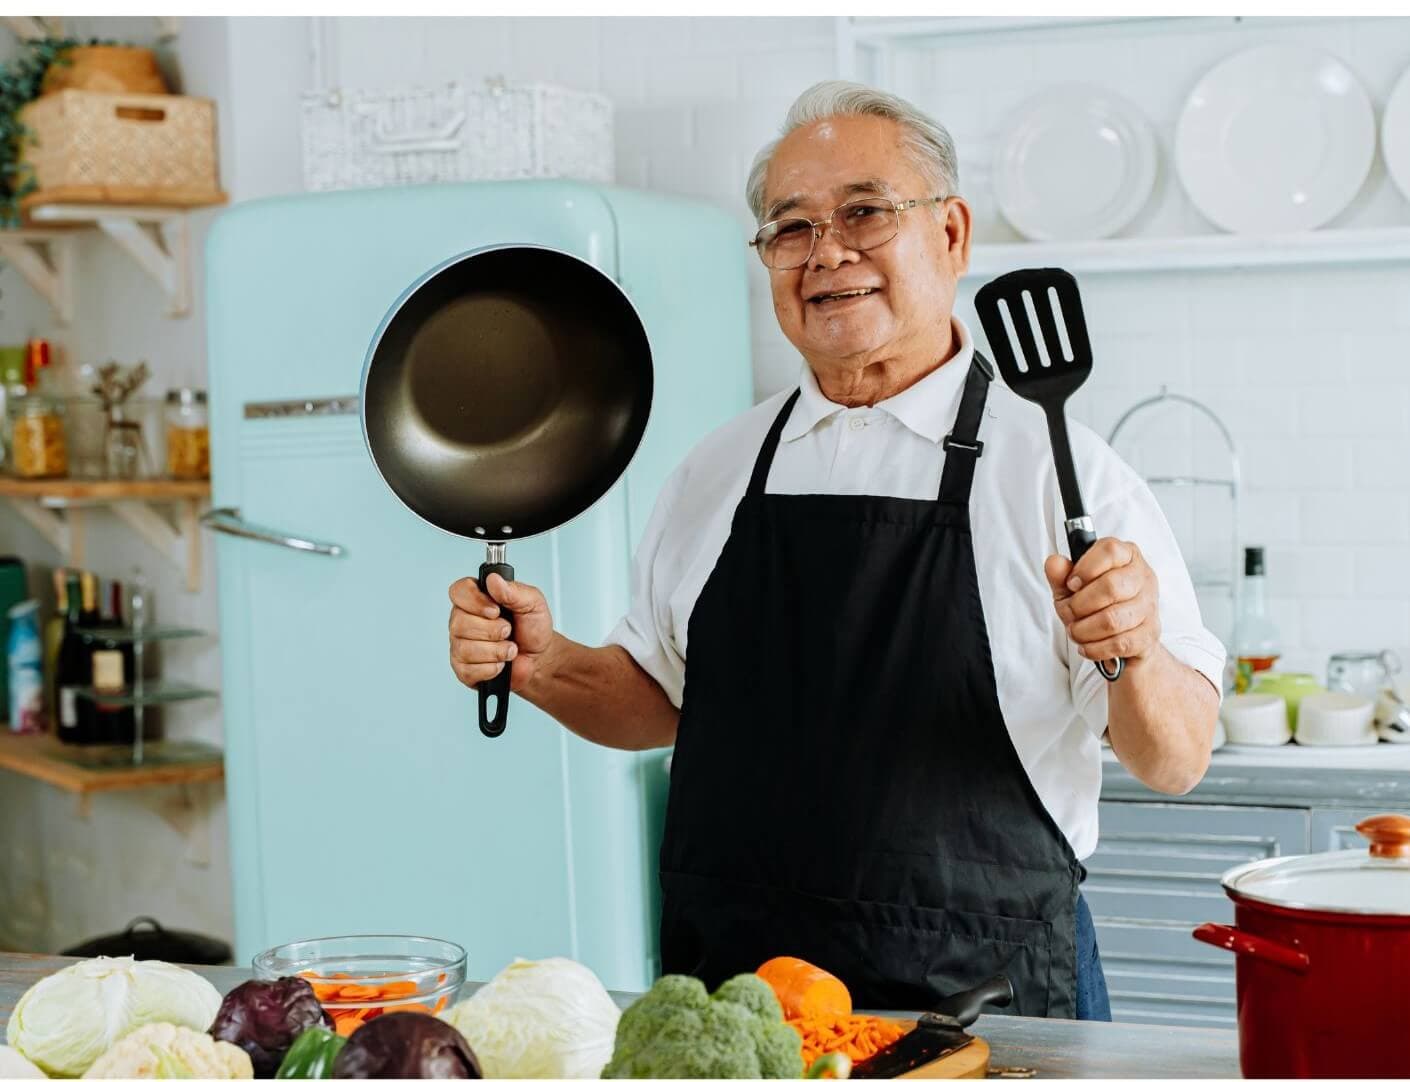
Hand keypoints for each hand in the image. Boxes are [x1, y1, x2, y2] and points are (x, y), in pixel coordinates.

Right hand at [448, 574, 554, 691]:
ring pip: (465, 648)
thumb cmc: (533, 628)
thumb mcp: (532, 603)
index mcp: (476, 598)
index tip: (496, 610)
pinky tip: (501, 663)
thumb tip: (493, 579)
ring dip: (496, 651)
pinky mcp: (463, 669)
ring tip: (509, 648)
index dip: (475, 601)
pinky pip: (470, 670)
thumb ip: (513, 590)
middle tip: (508, 631)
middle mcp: (463, 620)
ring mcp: (460, 645)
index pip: (458, 591)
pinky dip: (492, 668)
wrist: (540, 657)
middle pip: (460, 623)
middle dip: (492, 630)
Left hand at [1045, 538, 1160, 666]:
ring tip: (1075, 631)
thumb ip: (1061, 574)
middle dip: (1080, 605)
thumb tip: (1054, 562)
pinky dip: (1096, 648)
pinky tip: (1087, 645)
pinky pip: (1120, 643)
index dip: (1085, 568)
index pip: (1110, 550)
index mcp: (1126, 556)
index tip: (1071, 584)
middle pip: (1111, 586)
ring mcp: (1149, 606)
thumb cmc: (1095, 606)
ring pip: (1113, 619)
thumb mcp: (1071, 588)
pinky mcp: (1149, 634)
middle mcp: (1142, 577)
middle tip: (1069, 612)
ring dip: (1085, 630)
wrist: (1122, 638)